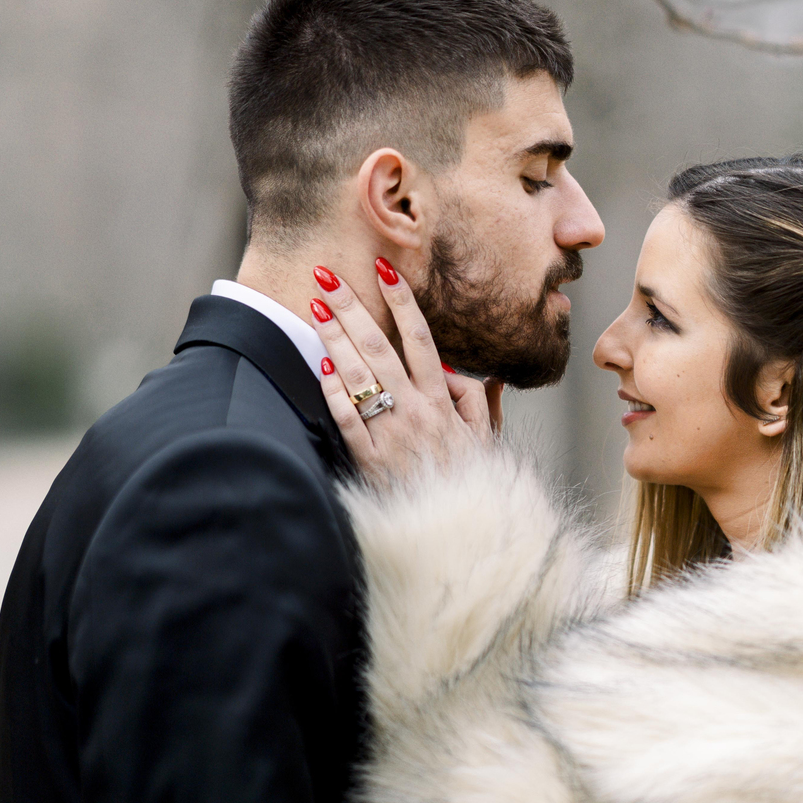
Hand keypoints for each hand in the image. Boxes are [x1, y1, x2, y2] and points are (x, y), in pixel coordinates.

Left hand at [310, 261, 501, 486]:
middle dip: (351, 306)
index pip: (420, 338)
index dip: (401, 301)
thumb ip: (479, 403)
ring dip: (334, 337)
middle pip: (379, 346)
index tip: (384, 269)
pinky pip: (346, 417)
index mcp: (443, 401)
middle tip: (327, 274)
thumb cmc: (468, 483)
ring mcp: (389, 433)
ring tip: (315, 306)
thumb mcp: (486, 441)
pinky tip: (321, 365)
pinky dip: (334, 391)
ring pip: (358, 374)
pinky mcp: (368, 459)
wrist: (453, 533)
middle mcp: (415, 411)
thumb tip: (482, 375)